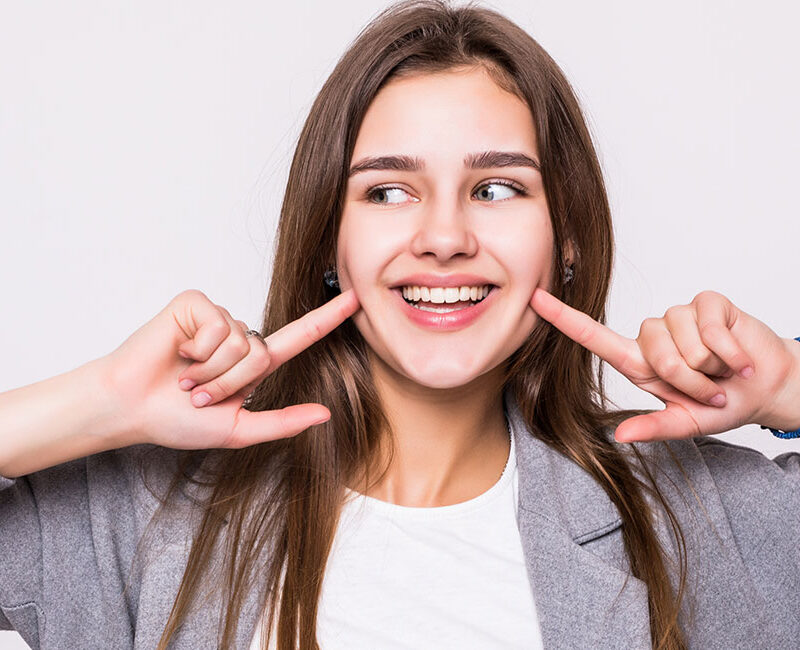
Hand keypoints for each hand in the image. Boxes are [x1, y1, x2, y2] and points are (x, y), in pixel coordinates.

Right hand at [103, 288, 359, 449]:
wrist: (130, 408)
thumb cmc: (176, 420)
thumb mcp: (236, 429)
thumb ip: (282, 423)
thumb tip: (326, 413)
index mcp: (252, 364)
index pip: (300, 337)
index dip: (328, 319)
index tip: (357, 299)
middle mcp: (238, 336)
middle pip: (262, 354)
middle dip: (229, 383)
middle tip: (198, 393)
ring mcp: (217, 318)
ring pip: (240, 342)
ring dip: (210, 370)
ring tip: (185, 376)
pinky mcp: (195, 305)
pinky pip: (216, 326)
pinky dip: (197, 350)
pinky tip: (178, 353)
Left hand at [530, 288, 798, 442]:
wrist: (766, 386)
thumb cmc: (721, 403)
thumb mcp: (686, 423)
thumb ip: (654, 427)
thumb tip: (619, 435)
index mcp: (639, 363)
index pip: (594, 336)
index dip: (564, 318)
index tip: (535, 299)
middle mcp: (653, 335)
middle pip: (654, 353)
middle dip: (688, 379)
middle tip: (708, 388)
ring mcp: (680, 315)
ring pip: (684, 342)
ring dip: (710, 366)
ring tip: (722, 371)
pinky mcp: (707, 303)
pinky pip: (710, 327)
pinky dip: (730, 352)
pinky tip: (737, 359)